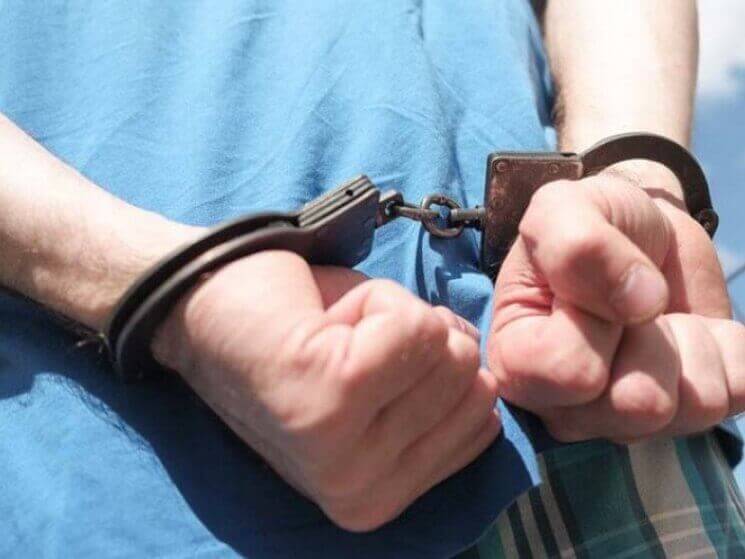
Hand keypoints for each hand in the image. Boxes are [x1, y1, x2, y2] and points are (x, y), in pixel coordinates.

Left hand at [154, 251, 499, 530]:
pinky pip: (414, 325)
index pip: (485, 420)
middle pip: (472, 381)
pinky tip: (323, 322)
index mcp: (379, 497)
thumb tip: (486, 374)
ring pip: (447, 348)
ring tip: (332, 334)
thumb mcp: (382, 381)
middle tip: (347, 343)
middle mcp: (364, 492)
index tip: (372, 361)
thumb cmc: (293, 334)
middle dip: (418, 338)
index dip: (436, 364)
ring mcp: (345, 453)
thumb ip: (443, 390)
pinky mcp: (332, 397)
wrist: (202, 305)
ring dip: (394, 318)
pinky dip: (377, 301)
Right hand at [487, 166, 744, 442]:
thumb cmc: (587, 223)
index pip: (573, 373)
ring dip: (689, 340)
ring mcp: (627, 422)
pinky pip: (737, 394)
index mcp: (518, 366)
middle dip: (650, 335)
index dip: (596, 321)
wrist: (639, 228)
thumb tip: (641, 302)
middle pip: (639, 405)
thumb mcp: (561, 210)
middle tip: (627, 305)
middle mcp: (566, 410)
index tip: (585, 291)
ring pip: (694, 406)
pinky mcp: (690, 415)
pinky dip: (728, 347)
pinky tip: (691, 330)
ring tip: (657, 315)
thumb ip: (577, 246)